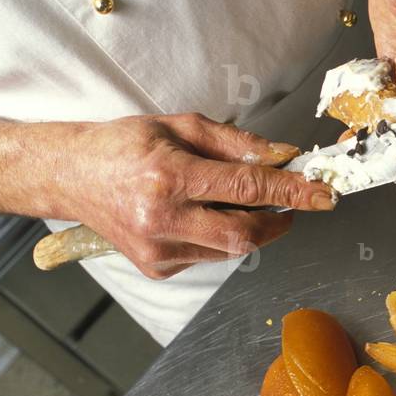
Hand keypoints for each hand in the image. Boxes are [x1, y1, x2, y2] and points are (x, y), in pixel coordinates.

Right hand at [60, 113, 334, 278]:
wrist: (71, 176)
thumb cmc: (125, 145)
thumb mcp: (182, 126)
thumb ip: (237, 144)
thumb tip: (284, 156)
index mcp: (169, 176)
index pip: (247, 188)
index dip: (292, 192)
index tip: (324, 194)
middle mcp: (162, 219)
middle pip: (245, 233)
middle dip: (280, 220)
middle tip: (294, 203)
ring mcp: (157, 250)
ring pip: (231, 249)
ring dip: (252, 226)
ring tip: (241, 201)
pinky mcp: (157, 268)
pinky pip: (209, 255)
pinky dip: (222, 236)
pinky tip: (205, 215)